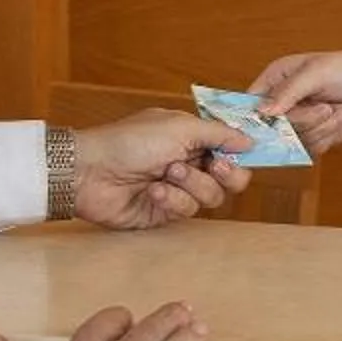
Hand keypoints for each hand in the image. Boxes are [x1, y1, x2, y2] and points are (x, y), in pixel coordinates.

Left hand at [73, 110, 251, 229]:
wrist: (91, 171)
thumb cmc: (131, 141)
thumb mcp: (179, 127)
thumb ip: (218, 133)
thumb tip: (250, 140)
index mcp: (192, 138)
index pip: (230, 149)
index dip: (240, 154)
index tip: (243, 153)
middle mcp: (190, 163)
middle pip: (230, 179)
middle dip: (226, 174)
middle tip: (214, 166)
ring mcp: (178, 190)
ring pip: (211, 196)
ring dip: (192, 184)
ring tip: (167, 173)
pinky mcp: (165, 213)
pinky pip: (186, 211)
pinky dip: (172, 199)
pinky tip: (153, 191)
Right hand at [251, 51, 341, 153]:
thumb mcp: (316, 73)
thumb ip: (289, 91)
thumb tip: (265, 111)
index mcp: (274, 79)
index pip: (251, 103)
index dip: (254, 117)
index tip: (266, 124)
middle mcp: (281, 103)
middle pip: (272, 127)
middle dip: (302, 120)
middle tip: (324, 107)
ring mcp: (296, 122)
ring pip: (293, 140)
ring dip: (319, 127)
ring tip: (335, 110)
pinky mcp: (312, 138)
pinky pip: (310, 148)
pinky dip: (327, 135)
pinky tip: (339, 118)